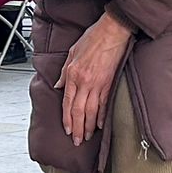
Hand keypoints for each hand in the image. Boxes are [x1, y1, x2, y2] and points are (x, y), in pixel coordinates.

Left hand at [55, 8, 133, 141]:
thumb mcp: (72, 52)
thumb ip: (64, 71)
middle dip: (78, 128)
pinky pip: (105, 103)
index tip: (67, 130)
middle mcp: (85, 82)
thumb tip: (59, 85)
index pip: (68, 102)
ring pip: (92, 111)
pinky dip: (102, 116)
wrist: (112, 31)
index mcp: (74, 74)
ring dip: (89, 126)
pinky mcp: (110, 83)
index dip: (67, 119)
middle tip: (77, 141)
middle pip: (80, 111)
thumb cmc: (93, 37)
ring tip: (88, 137)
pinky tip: (101, 125)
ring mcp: (99, 84)